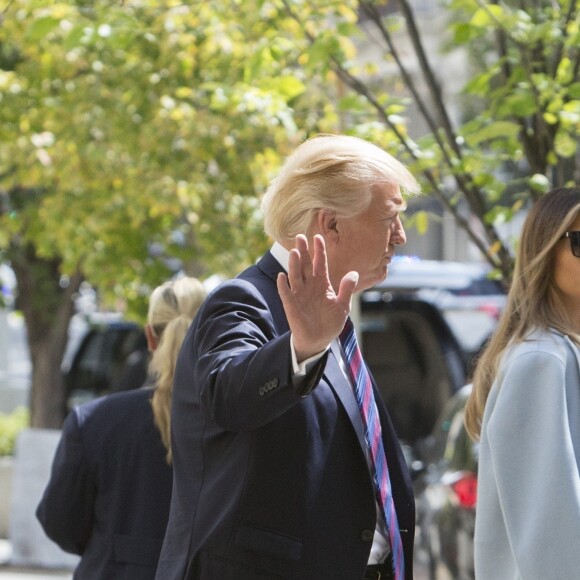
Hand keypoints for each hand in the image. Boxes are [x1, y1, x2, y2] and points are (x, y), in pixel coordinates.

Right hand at [277, 234, 358, 361]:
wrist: (318, 340)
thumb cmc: (330, 322)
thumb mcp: (342, 306)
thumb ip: (346, 289)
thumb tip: (354, 273)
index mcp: (322, 284)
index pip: (320, 263)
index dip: (319, 251)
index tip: (318, 237)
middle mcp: (309, 286)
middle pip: (305, 265)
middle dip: (303, 251)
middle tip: (300, 236)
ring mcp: (299, 295)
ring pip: (295, 276)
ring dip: (294, 264)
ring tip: (295, 252)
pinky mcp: (291, 305)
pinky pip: (286, 293)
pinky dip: (283, 286)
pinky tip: (282, 276)